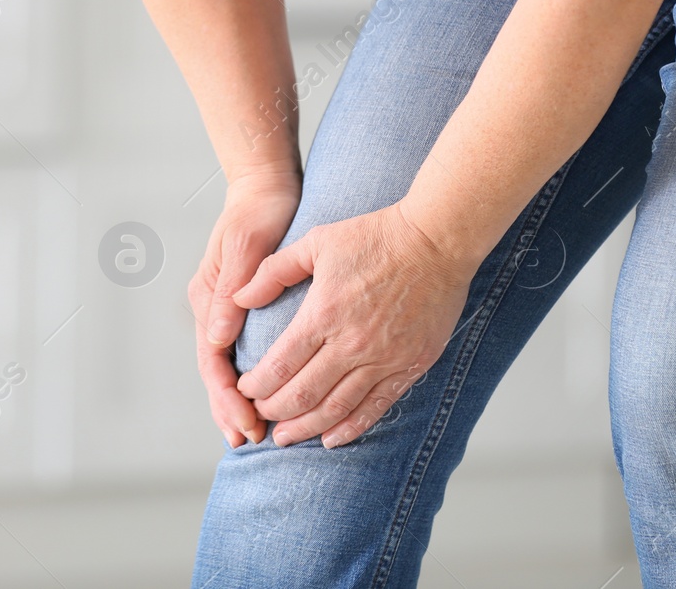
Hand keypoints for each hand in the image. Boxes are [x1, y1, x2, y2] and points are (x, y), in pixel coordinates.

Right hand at [188, 167, 301, 447]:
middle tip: (251, 438)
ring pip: (228, 368)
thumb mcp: (245, 246)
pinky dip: (253, 380)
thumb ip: (232, 289)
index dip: (227, 394)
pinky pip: (245, 354)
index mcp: (209, 298)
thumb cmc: (258, 212)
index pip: (212, 360)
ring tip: (254, 434)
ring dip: (238, 401)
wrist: (267, 186)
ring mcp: (228, 311)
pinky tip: (270, 399)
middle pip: (216, 372)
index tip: (247, 419)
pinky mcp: (248, 309)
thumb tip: (218, 336)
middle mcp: (214, 309)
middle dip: (231, 408)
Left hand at [231, 199, 478, 447]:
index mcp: (323, 314)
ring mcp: (383, 358)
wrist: (436, 240)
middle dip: (274, 411)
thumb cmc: (375, 236)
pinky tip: (331, 439)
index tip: (245, 390)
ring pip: (335, 409)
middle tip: (259, 417)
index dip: (256, 386)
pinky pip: (375, 407)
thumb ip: (274, 271)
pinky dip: (350, 428)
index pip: (279, 365)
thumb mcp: (316, 242)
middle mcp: (351, 343)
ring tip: (285, 438)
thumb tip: (239, 297)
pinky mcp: (410, 365)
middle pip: (302, 394)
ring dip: (306, 428)